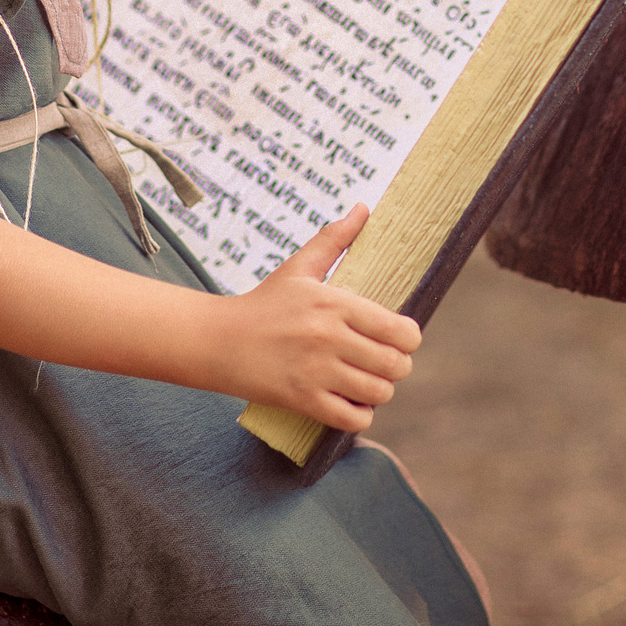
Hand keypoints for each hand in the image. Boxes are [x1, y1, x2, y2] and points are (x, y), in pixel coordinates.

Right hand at [210, 205, 419, 431]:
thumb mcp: (298, 267)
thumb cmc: (263, 303)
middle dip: (396, 366)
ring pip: (379, 393)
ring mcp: (316, 372)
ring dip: (378, 391)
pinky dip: (359, 414)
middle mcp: (330, 338)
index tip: (397, 338)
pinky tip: (349, 401)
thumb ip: (335, 239)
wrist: (217, 341)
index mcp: (335, 304)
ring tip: (365, 381)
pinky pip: (353, 418)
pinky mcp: (303, 400)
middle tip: (382, 362)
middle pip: (396, 365)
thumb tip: (364, 208)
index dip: (408, 338)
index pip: (401, 330)